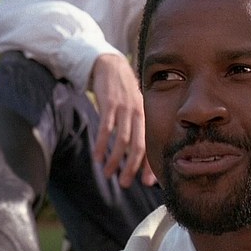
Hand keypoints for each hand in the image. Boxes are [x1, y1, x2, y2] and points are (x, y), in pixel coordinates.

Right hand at [90, 54, 156, 187]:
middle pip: (139, 146)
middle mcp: (139, 114)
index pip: (152, 145)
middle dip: (132, 167)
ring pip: (122, 140)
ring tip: (108, 174)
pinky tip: (97, 157)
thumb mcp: (137, 108)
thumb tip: (140, 156)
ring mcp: (124, 109)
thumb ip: (139, 129)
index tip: (149, 183)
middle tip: (126, 183)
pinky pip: (105, 128)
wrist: (111, 66)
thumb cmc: (125, 93)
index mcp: (148, 118)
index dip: (151, 164)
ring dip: (115, 160)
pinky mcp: (109, 104)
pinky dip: (101, 145)